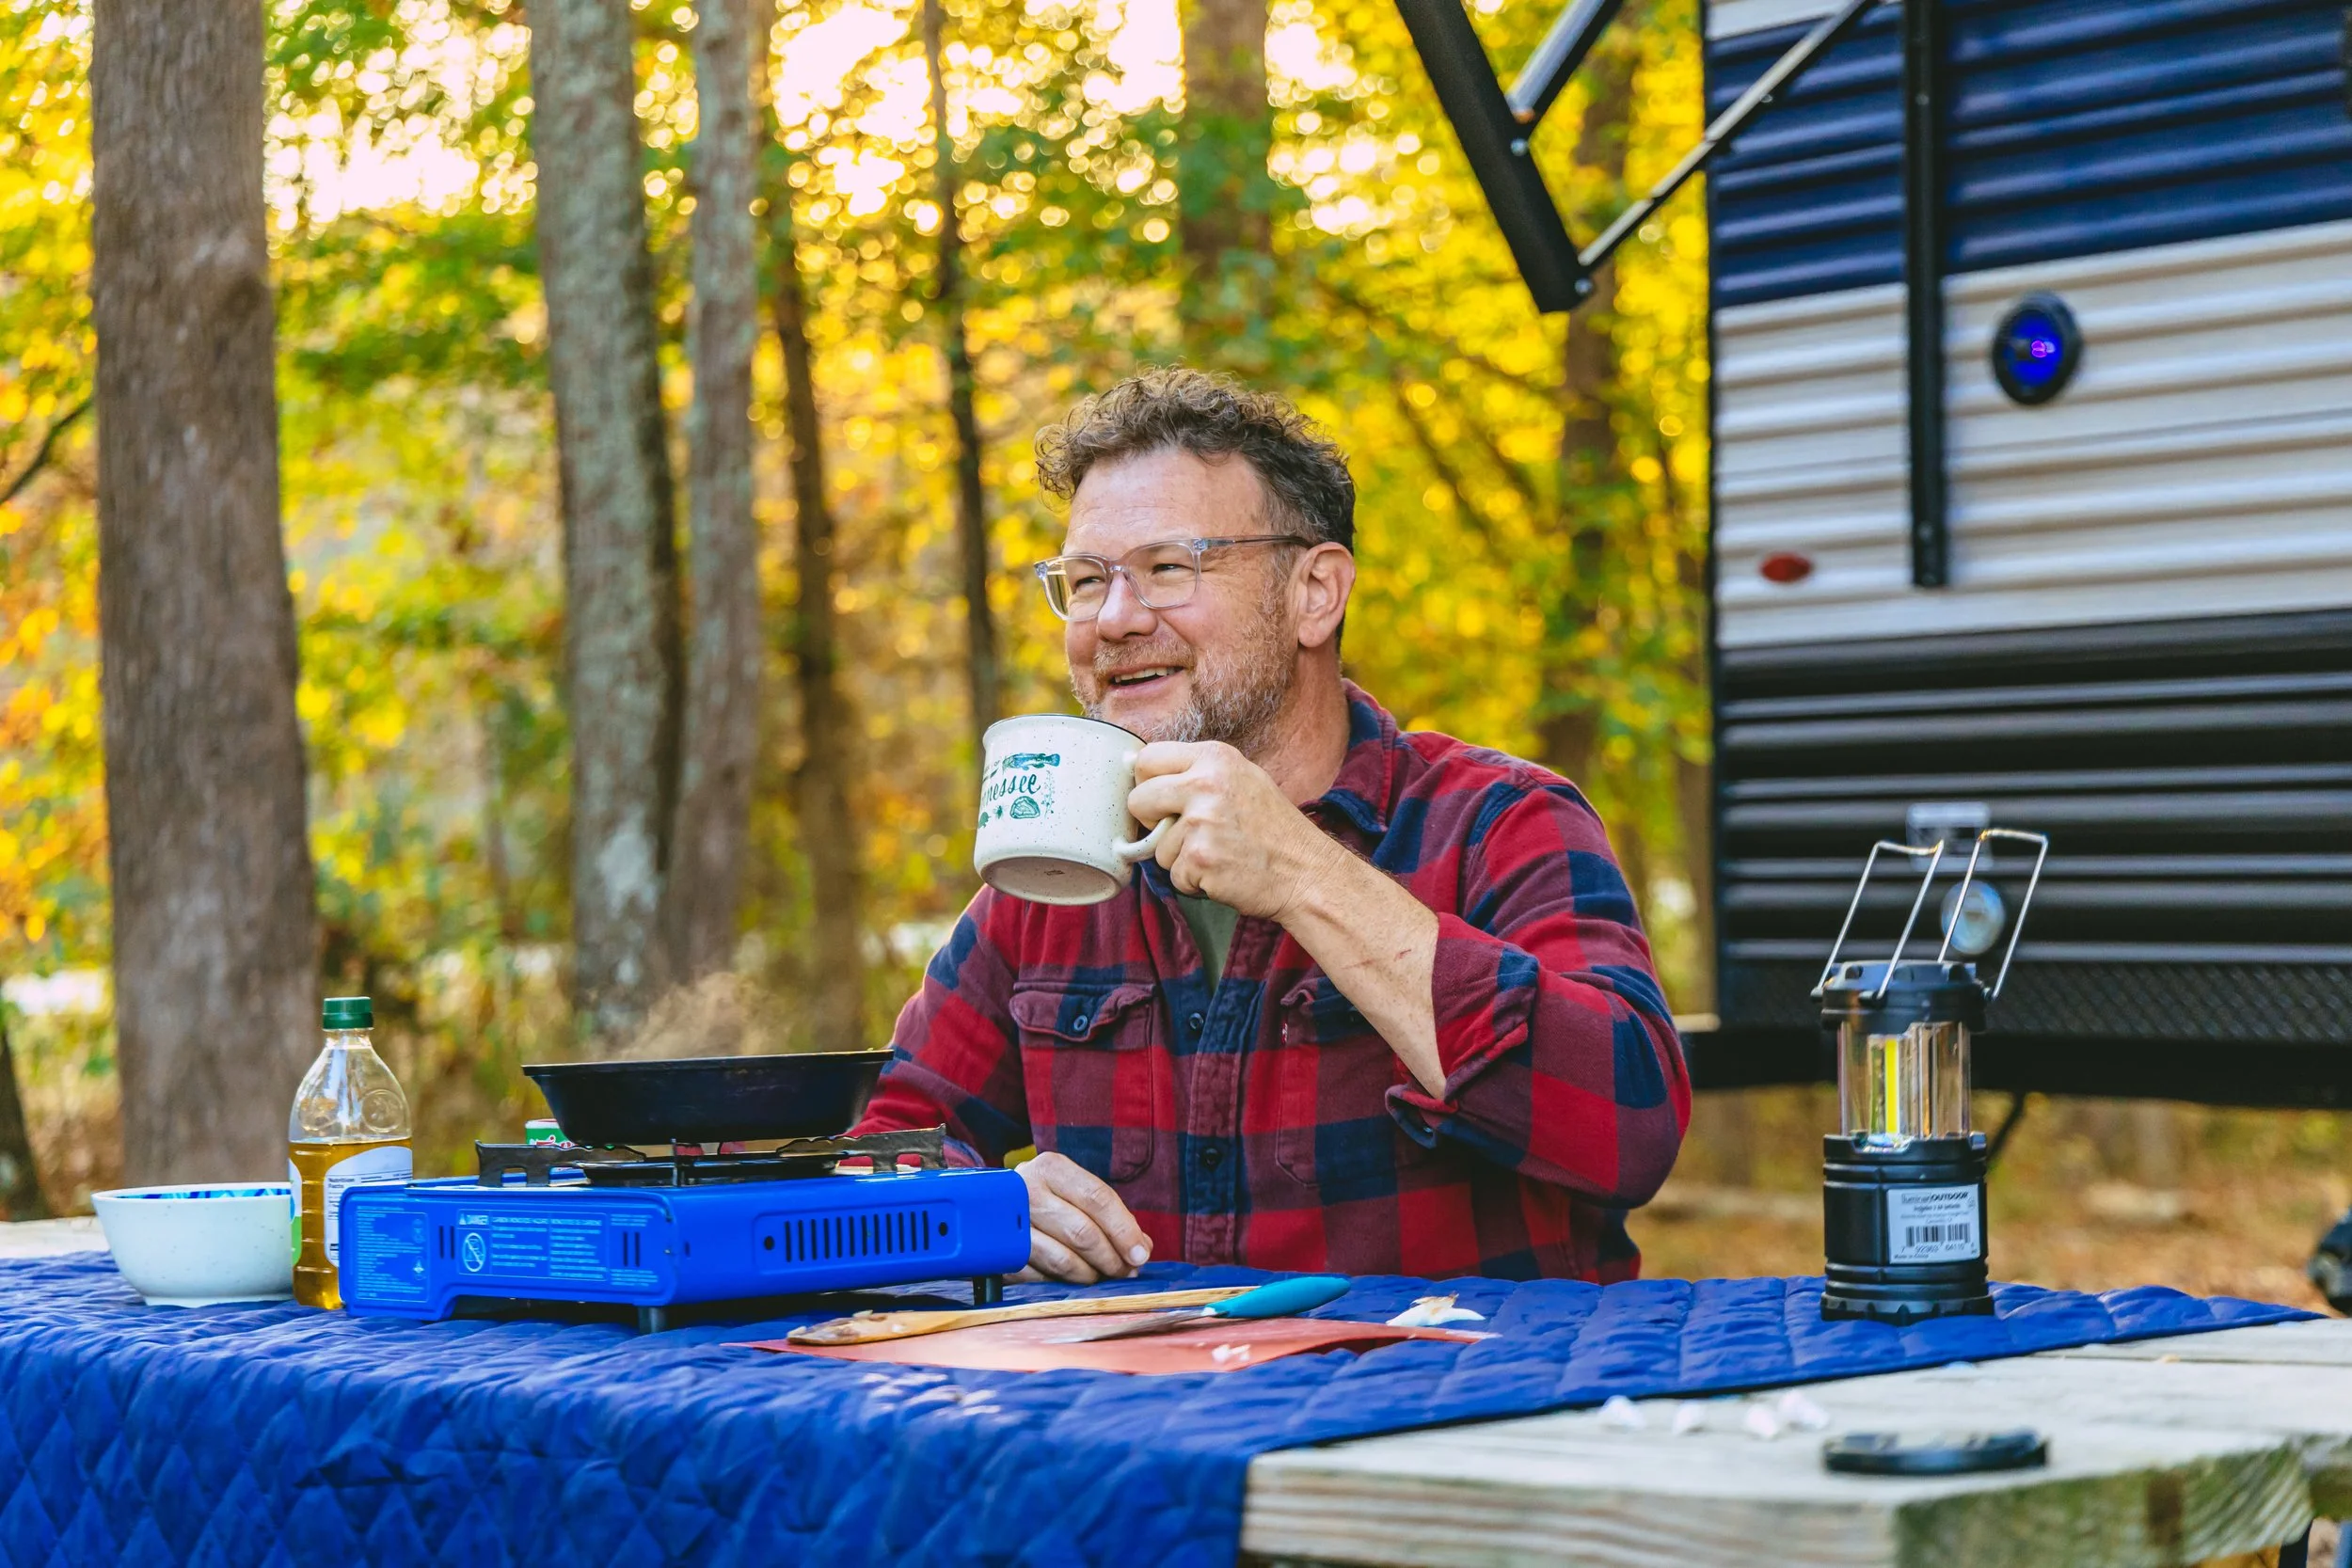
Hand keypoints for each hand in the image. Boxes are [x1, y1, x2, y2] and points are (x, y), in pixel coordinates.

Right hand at [1012, 1151, 1153, 1283]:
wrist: (985, 1205)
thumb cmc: (1045, 1198)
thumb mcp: (1073, 1192)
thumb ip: (1109, 1215)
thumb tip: (1141, 1249)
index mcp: (1051, 1168)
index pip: (1098, 1198)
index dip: (1124, 1230)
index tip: (1140, 1254)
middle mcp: (1027, 1190)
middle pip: (1082, 1232)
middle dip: (1111, 1258)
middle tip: (1126, 1271)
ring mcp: (1008, 1223)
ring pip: (1062, 1260)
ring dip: (1090, 1275)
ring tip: (1102, 1277)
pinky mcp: (999, 1254)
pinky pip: (1040, 1277)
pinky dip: (1061, 1283)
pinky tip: (1071, 1280)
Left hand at [1126, 741, 1344, 919]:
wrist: (1306, 871)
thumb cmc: (1273, 829)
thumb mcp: (1241, 779)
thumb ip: (1197, 773)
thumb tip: (1144, 777)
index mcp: (1214, 757)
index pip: (1147, 759)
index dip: (1146, 784)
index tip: (1159, 801)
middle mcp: (1205, 783)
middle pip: (1138, 800)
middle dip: (1152, 822)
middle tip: (1183, 833)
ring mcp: (1201, 821)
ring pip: (1156, 847)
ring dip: (1180, 859)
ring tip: (1219, 854)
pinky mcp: (1199, 858)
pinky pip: (1174, 875)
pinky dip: (1193, 881)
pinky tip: (1222, 872)